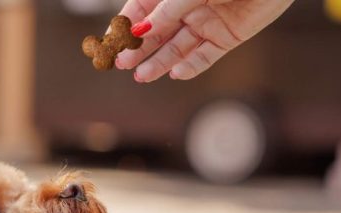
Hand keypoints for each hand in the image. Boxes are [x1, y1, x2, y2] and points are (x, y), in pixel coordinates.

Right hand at [116, 0, 293, 81]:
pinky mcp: (227, 38)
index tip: (113, 41)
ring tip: (142, 76)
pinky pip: (204, 57)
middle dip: (140, 48)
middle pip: (158, 33)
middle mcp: (188, 7)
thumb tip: (140, 30)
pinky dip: (190, 66)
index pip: (143, 9)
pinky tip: (176, 73)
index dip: (128, 25)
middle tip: (122, 63)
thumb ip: (167, 11)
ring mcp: (206, 24)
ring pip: (177, 48)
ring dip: (160, 62)